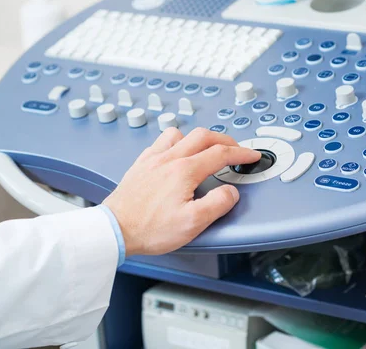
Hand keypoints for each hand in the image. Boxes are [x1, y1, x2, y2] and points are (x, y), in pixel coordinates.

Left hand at [103, 127, 260, 256]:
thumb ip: (218, 204)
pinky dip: (176, 142)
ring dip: (198, 138)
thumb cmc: (149, 228)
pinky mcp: (140, 165)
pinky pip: (161, 142)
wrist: (114, 230)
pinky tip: (176, 153)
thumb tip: (230, 192)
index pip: (221, 153)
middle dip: (225, 140)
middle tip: (236, 148)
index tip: (251, 155)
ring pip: (180, 134)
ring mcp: (152, 160)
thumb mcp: (193, 223)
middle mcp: (168, 159)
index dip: (241, 153)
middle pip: (203, 136)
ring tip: (206, 148)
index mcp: (184, 171)